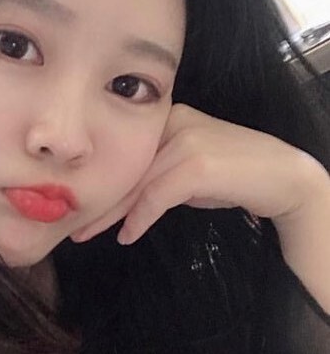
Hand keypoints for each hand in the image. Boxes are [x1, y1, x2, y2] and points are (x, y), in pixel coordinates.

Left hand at [70, 103, 325, 244]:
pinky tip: (128, 236)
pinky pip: (155, 196)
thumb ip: (155, 174)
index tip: (78, 206)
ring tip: (87, 235)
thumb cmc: (232, 176)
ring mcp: (184, 140)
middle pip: (124, 168)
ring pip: (135, 183)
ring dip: (110, 215)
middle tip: (72, 227)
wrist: (281, 176)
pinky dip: (139, 219)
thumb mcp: (186, 170)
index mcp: (165, 117)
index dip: (99, 183)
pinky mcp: (195, 164)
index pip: (122, 155)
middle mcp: (172, 122)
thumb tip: (123, 200)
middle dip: (97, 201)